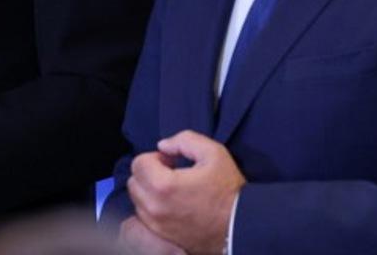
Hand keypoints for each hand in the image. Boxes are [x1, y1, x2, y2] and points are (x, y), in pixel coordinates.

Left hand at [127, 131, 244, 254]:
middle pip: (135, 181)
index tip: (172, 162)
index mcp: (163, 185)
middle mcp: (154, 208)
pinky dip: (152, 208)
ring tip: (173, 190)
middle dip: (149, 173)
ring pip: (138, 200)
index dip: (156, 157)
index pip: (139, 163)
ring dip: (149, 191)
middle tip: (171, 174)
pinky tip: (172, 205)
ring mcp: (157, 225)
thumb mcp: (213, 153)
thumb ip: (184, 140)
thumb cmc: (228, 189)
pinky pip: (145, 218)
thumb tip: (162, 146)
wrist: (242, 226)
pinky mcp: (162, 236)